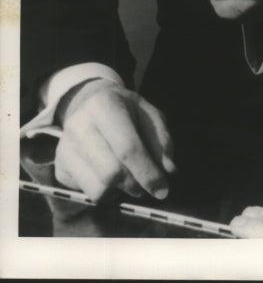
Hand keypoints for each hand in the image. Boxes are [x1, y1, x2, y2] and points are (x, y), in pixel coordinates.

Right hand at [54, 79, 174, 201]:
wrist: (88, 103)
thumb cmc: (125, 109)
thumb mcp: (148, 114)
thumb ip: (161, 140)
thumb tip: (168, 171)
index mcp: (103, 105)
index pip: (127, 148)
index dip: (147, 172)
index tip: (163, 189)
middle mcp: (78, 126)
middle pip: (111, 172)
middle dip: (135, 185)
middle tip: (147, 186)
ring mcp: (65, 148)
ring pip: (98, 188)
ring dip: (121, 191)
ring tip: (130, 180)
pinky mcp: (59, 167)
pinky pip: (86, 192)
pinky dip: (106, 192)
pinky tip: (112, 178)